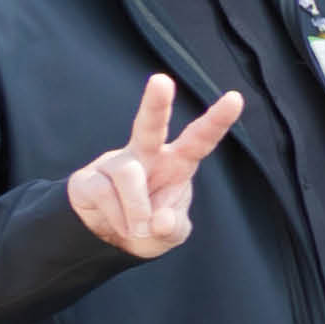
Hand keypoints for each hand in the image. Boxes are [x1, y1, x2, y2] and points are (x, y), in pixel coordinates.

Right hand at [67, 76, 242, 257]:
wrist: (107, 242)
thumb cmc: (149, 229)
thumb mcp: (169, 236)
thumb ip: (172, 229)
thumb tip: (159, 220)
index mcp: (176, 164)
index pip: (199, 140)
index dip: (216, 122)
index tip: (236, 98)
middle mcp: (146, 155)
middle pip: (151, 125)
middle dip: (156, 103)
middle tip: (161, 81)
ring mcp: (115, 163)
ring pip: (129, 175)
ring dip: (137, 211)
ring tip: (137, 230)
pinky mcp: (88, 178)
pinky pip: (105, 193)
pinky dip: (116, 219)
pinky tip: (117, 224)